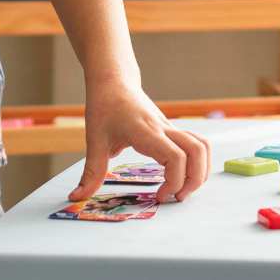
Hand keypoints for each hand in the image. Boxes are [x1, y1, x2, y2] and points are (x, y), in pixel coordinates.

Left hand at [68, 81, 213, 204]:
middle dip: (194, 180)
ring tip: (183, 188)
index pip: (175, 158)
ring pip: (202, 146)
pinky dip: (196, 161)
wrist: (114, 81)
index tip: (158, 196)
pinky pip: (195, 143)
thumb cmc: (104, 106)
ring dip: (200, 170)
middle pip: (197, 151)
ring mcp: (170, 128)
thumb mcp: (95, 140)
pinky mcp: (171, 130)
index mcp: (147, 133)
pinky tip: (180, 174)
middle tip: (176, 197)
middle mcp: (164, 129)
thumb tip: (77, 197)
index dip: (173, 182)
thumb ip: (91, 172)